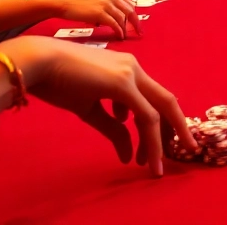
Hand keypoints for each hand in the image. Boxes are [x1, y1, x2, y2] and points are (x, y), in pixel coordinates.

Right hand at [0, 37, 197, 177]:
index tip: (161, 145)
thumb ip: (112, 127)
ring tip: (154, 165)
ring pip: (157, 111)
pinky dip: (147, 139)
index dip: (162, 121)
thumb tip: (127, 154)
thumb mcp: (90, 109)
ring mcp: (130, 74)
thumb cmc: (58, 81)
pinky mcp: (122, 82)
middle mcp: (133, 69)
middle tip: (188, 150)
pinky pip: (145, 116)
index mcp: (126, 70)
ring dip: (159, 141)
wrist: (38, 62)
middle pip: (167, 101)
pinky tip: (135, 157)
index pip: (153, 97)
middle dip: (178, 128)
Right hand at [47, 0, 140, 38]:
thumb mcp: (97, 1)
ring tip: (126, 37)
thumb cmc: (78, 4)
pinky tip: (120, 37)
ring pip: (123, 19)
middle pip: (131, 12)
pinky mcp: (101, 13)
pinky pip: (115, 24)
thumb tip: (113, 21)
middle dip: (136, 23)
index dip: (135, 16)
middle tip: (140, 33)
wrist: (64, 1)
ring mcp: (107, 5)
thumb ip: (107, 8)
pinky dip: (119, 31)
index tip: (138, 24)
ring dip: (126, 29)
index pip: (130, 5)